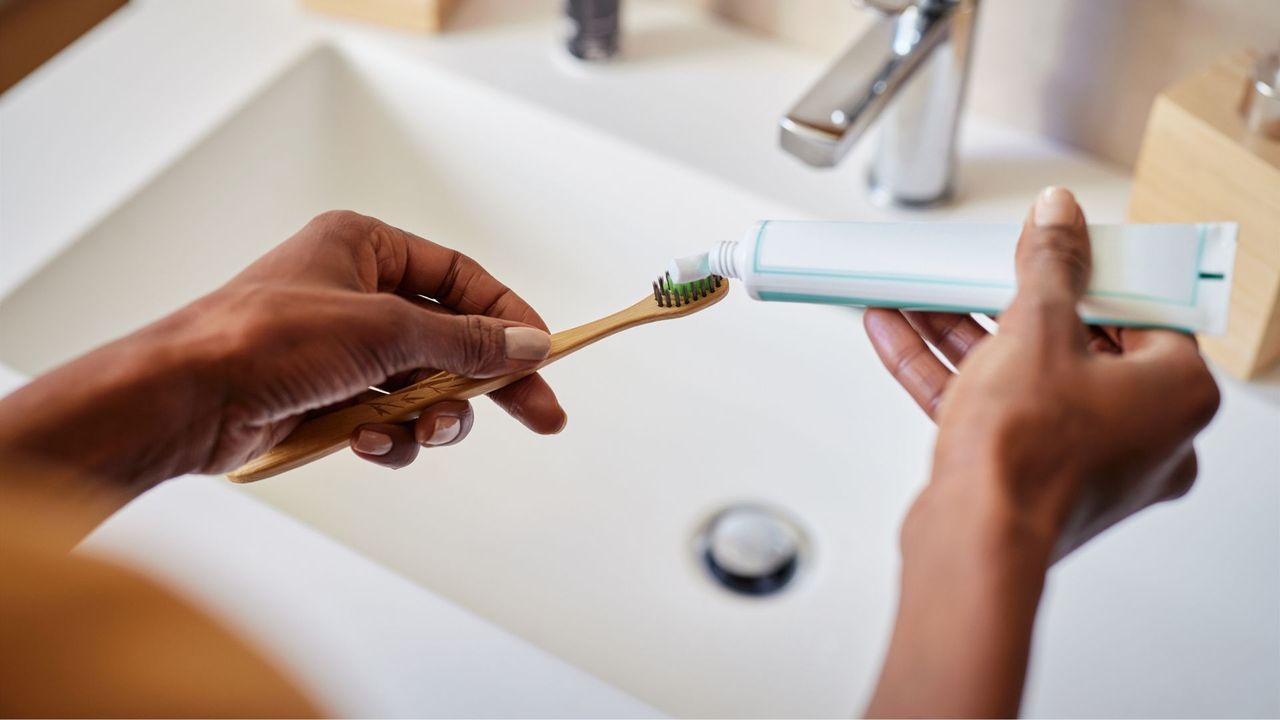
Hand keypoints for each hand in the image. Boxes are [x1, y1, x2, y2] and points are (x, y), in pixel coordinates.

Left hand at [0, 210, 566, 499]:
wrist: (185, 400)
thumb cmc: (267, 339)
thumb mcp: (384, 329)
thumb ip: (465, 340)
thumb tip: (529, 345)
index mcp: (365, 247)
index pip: (461, 278)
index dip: (507, 317)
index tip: (544, 355)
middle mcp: (357, 292)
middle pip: (451, 337)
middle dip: (488, 382)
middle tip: (541, 416)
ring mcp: (342, 349)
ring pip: (424, 387)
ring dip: (431, 417)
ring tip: (425, 432)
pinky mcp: (327, 398)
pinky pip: (387, 418)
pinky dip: (388, 436)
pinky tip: (367, 441)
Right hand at [863, 188, 1219, 716]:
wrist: (975, 541)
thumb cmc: (1029, 457)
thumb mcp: (1037, 329)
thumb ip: (1050, 266)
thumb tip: (1060, 218)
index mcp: (1176, 395)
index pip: (1140, 310)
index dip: (1089, 272)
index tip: (1053, 249)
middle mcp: (1142, 433)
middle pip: (1071, 342)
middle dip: (1003, 300)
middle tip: (976, 267)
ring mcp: (1083, 460)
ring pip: (1020, 376)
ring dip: (961, 331)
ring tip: (917, 293)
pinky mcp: (1029, 477)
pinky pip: (991, 409)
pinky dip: (947, 372)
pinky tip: (897, 332)